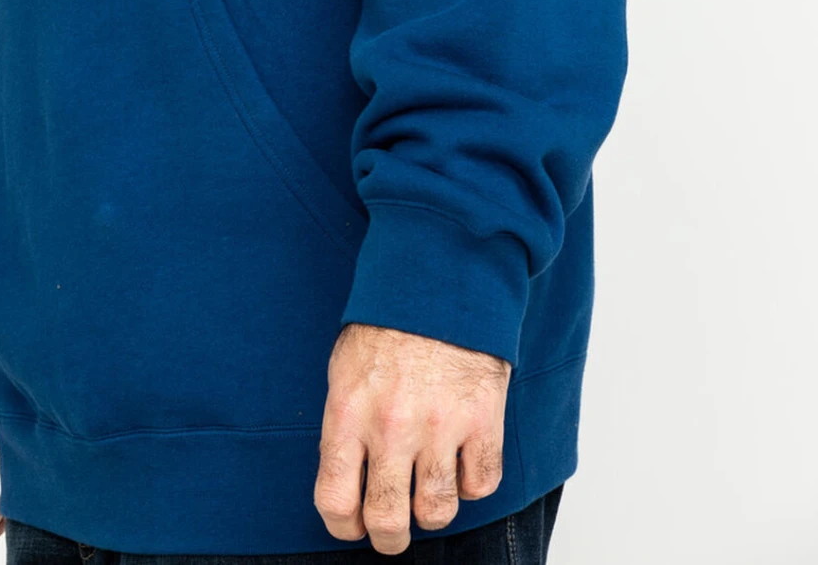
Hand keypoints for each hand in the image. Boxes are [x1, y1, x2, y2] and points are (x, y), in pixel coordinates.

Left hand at [314, 323, 510, 553]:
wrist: (440, 280)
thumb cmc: (389, 323)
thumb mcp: (346, 368)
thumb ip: (345, 424)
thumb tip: (345, 478)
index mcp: (349, 411)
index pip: (334, 499)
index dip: (342, 525)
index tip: (351, 523)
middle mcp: (392, 424)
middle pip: (387, 519)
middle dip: (387, 537)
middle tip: (391, 531)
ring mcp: (440, 424)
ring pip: (437, 511)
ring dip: (431, 511)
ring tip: (427, 491)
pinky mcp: (483, 419)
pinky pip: (480, 485)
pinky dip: (471, 483)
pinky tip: (460, 461)